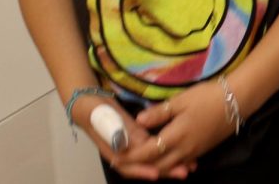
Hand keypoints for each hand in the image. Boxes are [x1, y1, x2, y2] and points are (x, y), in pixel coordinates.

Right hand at [70, 96, 192, 180]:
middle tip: (184, 171)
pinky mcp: (136, 142)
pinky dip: (165, 154)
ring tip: (189, 167)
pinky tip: (181, 154)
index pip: (129, 165)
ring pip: (150, 161)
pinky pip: (151, 152)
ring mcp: (130, 149)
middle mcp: (122, 154)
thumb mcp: (108, 117)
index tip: (157, 173)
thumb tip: (138, 143)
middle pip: (143, 167)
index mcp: (113, 151)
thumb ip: (122, 129)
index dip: (143, 170)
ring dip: (168, 165)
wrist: (89, 105)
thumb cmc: (97, 111)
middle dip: (164, 170)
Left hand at [122, 83, 231, 177]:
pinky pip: (180, 164)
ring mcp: (193, 152)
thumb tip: (138, 121)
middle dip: (139, 166)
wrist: (237, 101)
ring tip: (141, 163)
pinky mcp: (201, 151)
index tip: (117, 155)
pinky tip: (165, 160)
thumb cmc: (208, 96)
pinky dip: (169, 165)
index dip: (131, 155)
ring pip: (169, 167)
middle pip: (156, 166)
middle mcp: (183, 150)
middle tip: (124, 162)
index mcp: (176, 136)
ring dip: (154, 167)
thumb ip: (159, 113)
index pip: (147, 152)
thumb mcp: (181, 100)